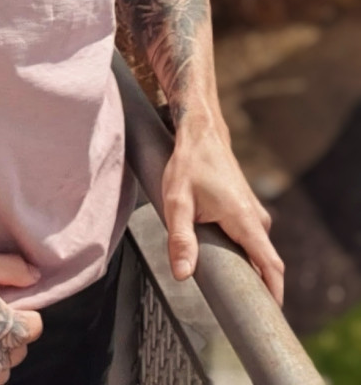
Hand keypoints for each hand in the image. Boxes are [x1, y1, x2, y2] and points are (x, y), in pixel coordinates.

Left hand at [162, 121, 284, 305]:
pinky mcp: (247, 210)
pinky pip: (251, 240)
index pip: (270, 264)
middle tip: (237, 310)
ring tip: (226, 288)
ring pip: (256, 251)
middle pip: (264, 262)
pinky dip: (242, 254)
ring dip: (246, 268)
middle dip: (256, 287)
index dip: (273, 292)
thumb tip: (183, 275)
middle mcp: (257, 218)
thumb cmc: (189, 165)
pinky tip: (223, 261)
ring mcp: (254, 213)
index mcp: (245, 219)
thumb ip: (180, 239)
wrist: (200, 134)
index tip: (268, 316)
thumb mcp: (177, 202)